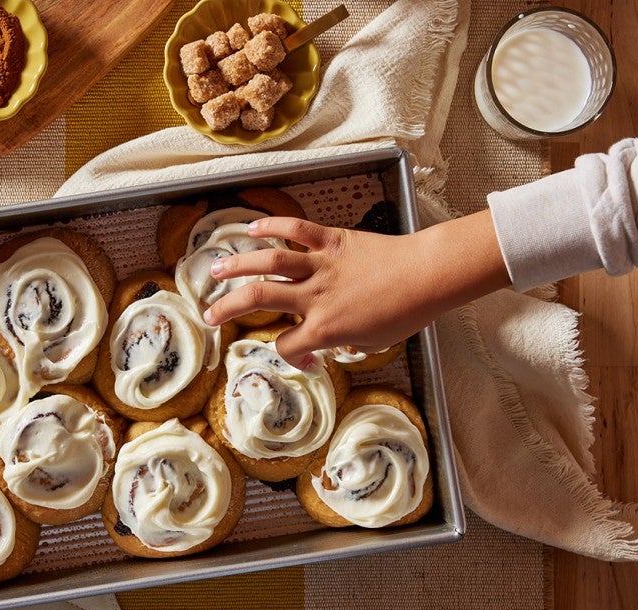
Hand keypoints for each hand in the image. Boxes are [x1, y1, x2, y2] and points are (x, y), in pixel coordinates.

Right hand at [202, 212, 509, 368]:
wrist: (427, 276)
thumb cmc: (405, 312)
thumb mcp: (372, 341)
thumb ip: (343, 340)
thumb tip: (329, 339)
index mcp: (326, 328)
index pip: (288, 345)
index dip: (292, 355)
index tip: (306, 356)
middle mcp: (315, 297)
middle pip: (259, 300)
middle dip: (228, 308)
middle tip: (209, 314)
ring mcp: (321, 266)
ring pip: (270, 262)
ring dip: (238, 264)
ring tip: (216, 269)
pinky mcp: (332, 241)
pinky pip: (297, 229)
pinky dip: (274, 225)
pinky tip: (253, 227)